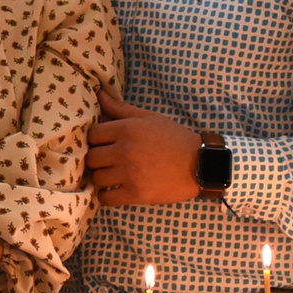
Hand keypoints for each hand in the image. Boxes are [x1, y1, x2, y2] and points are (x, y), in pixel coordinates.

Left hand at [84, 91, 202, 205]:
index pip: (93, 135)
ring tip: (112, 176)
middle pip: (92, 158)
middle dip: (98, 159)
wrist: (200, 164)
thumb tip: (98, 94)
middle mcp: (125, 150)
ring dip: (102, 178)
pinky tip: (114, 190)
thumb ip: (120, 108)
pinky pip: (106, 198)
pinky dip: (107, 196)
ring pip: (97, 178)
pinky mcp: (135, 194)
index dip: (97, 140)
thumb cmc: (174, 138)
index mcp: (127, 129)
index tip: (104, 144)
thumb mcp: (149, 117)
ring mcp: (129, 173)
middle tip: (107, 161)